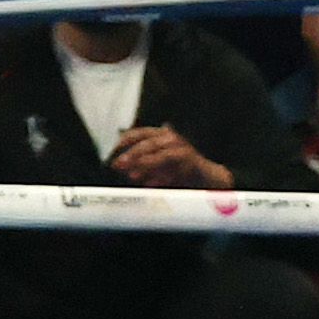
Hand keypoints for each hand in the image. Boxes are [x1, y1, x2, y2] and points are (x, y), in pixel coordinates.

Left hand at [107, 124, 225, 188]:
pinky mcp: (193, 165)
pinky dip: (162, 179)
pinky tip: (150, 185)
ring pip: (162, 157)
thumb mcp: (158, 159)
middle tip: (118, 165)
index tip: (111, 152)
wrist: (207, 175)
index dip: (123, 142)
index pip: (138, 133)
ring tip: (132, 176)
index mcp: (161, 134)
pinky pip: (175, 172)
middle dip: (131, 155)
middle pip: (149, 145)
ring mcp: (184, 151)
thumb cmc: (178, 166)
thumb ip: (141, 158)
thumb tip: (119, 164)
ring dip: (146, 166)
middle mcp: (172, 139)